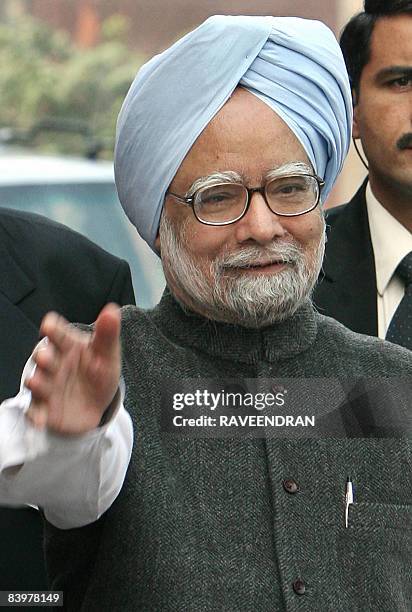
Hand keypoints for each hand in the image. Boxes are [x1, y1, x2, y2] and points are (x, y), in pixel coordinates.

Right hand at [25, 304, 120, 434]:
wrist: (97, 404)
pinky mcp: (44, 408)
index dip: (53, 328)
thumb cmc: (99, 372)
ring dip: (37, 383)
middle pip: (43, 356)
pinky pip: (36, 412)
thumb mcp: (108, 354)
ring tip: (38, 383)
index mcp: (67, 345)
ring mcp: (47, 385)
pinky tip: (40, 420)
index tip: (49, 325)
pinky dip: (36, 416)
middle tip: (46, 357)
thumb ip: (108, 333)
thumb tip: (112, 310)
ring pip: (37, 382)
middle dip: (43, 356)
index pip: (57, 332)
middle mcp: (53, 363)